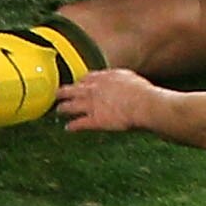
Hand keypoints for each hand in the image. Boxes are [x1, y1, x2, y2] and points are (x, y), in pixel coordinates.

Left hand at [56, 67, 205, 142]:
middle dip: (63, 92)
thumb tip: (129, 86)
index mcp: (107, 76)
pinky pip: (78, 123)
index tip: (76, 84)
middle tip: (57, 94)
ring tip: (58, 112)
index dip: (80, 82)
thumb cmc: (148, 95)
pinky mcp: (95, 119)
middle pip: (73, 89)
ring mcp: (94, 104)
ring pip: (70, 105)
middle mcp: (96, 88)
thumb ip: (126, 83)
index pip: (87, 77)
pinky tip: (68, 129)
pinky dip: (72, 127)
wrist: (148, 105)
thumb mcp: (135, 81)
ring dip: (63, 109)